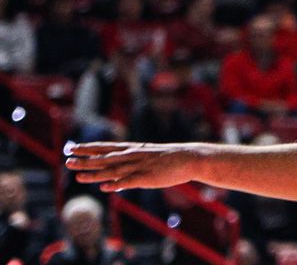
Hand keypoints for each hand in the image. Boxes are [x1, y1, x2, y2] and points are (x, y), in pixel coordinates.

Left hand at [66, 142, 198, 191]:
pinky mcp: (147, 177)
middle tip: (67, 160)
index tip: (72, 148)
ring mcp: (139, 166)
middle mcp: (133, 156)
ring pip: (113, 170)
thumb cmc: (169, 159)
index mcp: (132, 149)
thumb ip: (128, 172)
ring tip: (78, 176)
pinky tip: (104, 187)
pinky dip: (116, 184)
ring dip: (95, 173)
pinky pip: (129, 181)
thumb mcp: (147, 160)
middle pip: (105, 158)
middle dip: (85, 160)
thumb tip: (112, 184)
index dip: (88, 148)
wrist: (190, 158)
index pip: (105, 148)